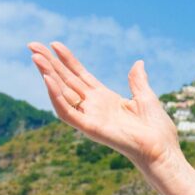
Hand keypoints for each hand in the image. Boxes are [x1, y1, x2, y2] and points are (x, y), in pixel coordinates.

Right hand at [27, 41, 179, 168]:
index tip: (54, 44)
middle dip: (49, 63)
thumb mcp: (146, 98)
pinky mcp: (90, 128)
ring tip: (36, 58)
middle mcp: (94, 107)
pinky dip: (56, 97)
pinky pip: (67, 112)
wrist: (162, 150)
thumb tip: (138, 63)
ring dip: (48, 76)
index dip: (67, 60)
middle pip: (66, 81)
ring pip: (62, 94)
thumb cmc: (157, 130)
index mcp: (105, 99)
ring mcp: (90, 117)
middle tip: (32, 45)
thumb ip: (137, 81)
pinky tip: (48, 80)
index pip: (80, 75)